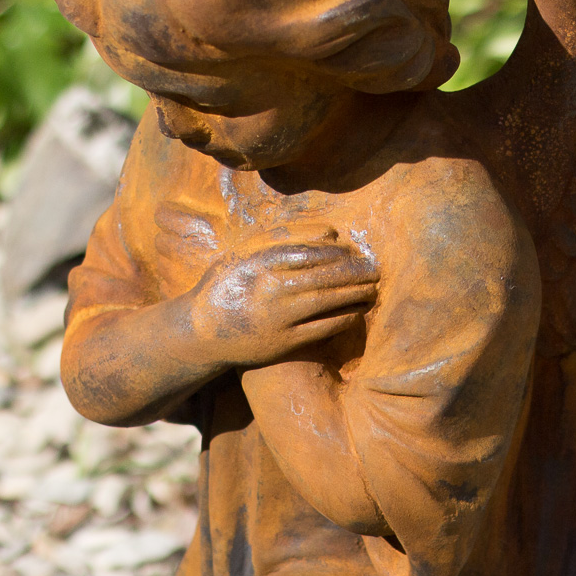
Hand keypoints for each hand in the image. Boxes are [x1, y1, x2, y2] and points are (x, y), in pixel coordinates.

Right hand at [186, 233, 377, 367]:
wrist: (200, 331)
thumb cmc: (226, 286)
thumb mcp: (243, 253)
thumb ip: (281, 238)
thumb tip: (330, 232)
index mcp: (258, 263)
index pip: (308, 252)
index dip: (336, 252)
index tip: (353, 251)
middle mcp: (268, 289)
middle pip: (323, 276)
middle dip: (353, 273)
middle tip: (374, 269)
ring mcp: (277, 318)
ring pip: (326, 302)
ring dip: (355, 294)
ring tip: (372, 289)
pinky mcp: (283, 343)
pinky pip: (322, 329)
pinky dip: (343, 318)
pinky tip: (357, 311)